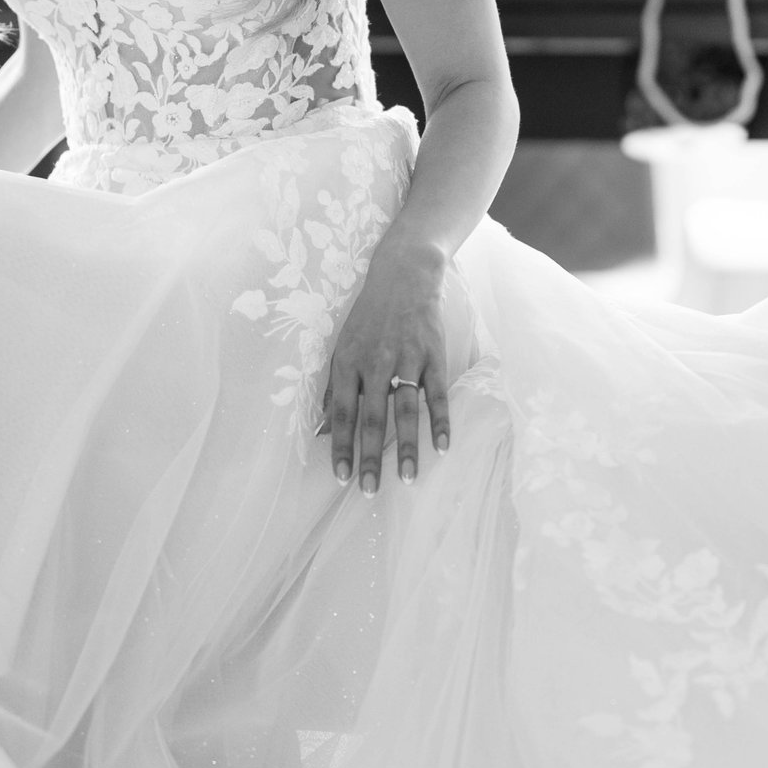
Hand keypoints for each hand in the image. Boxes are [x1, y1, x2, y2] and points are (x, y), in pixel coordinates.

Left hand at [320, 243, 453, 494]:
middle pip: (372, 418)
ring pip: (406, 410)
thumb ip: (336, 389)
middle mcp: (375, 363)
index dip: (341, 446)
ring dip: (407, 447)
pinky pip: (437, 393)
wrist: (402, 277)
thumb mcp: (343, 347)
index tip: (341, 477)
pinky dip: (441, 421)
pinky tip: (443, 446)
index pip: (342, 413)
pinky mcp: (433, 355)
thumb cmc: (368, 319)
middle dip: (371, 457)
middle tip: (369, 491)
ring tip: (407, 479)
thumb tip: (324, 431)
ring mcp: (407, 359)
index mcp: (347, 363)